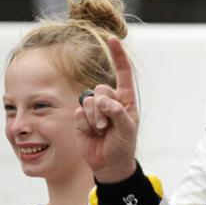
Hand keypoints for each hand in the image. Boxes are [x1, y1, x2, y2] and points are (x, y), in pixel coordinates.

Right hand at [75, 35, 139, 182]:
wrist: (109, 165)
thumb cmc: (123, 146)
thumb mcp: (127, 130)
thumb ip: (117, 112)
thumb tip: (101, 100)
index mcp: (125, 99)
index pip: (122, 73)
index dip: (118, 56)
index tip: (112, 39)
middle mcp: (109, 100)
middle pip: (100, 88)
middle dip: (103, 107)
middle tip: (108, 125)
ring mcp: (93, 109)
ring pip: (88, 100)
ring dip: (94, 118)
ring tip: (101, 131)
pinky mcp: (80, 118)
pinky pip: (78, 112)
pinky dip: (85, 124)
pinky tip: (92, 134)